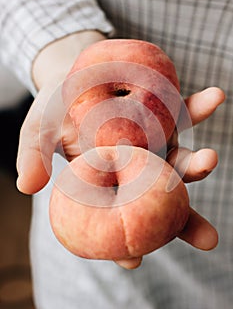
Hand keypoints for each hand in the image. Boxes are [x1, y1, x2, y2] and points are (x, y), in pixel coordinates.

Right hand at [16, 37, 224, 268]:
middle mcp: (136, 166)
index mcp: (107, 178)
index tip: (134, 261)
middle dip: (184, 219)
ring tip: (209, 159)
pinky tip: (214, 98)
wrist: (73, 73)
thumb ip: (34, 156)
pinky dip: (201, 107)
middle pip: (159, 199)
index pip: (118, 218)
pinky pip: (186, 111)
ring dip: (199, 163)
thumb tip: (26, 187)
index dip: (125, 243)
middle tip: (207, 238)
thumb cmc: (55, 110)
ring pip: (181, 161)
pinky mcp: (165, 112)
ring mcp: (155, 141)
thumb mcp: (38, 131)